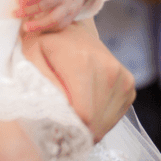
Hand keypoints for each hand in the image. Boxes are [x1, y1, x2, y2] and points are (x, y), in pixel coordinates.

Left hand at [8, 0, 95, 33]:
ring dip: (38, 25)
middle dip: (27, 11)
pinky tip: (39, 28)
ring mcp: (69, 4)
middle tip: (14, 13)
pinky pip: (61, 24)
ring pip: (54, 18)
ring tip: (26, 27)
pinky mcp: (73, 13)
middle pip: (44, 4)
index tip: (15, 0)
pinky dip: (50, 28)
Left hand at [20, 19, 134, 141]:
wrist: (72, 28)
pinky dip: (98, 120)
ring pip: (105, 124)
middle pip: (94, 123)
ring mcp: (123, 79)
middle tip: (59, 128)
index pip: (83, 114)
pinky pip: (113, 117)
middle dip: (76, 132)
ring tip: (70, 115)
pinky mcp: (129, 86)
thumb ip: (41, 83)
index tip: (53, 131)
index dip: (68, 130)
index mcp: (84, 63)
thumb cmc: (46, 42)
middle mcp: (109, 70)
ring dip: (87, 128)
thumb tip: (54, 113)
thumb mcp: (32, 56)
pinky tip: (84, 107)